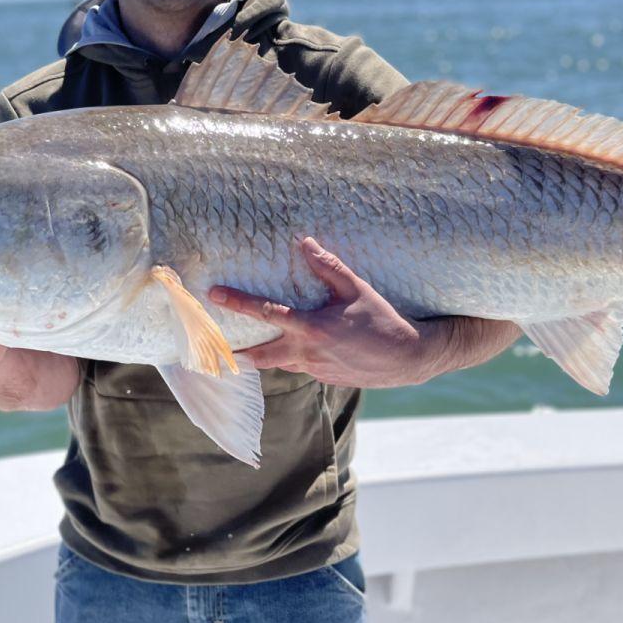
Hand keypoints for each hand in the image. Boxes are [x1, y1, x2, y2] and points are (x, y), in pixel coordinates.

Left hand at [208, 236, 442, 387]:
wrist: (408, 358)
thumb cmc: (383, 320)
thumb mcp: (357, 289)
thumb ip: (329, 267)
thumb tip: (304, 243)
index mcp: (312, 328)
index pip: (266, 314)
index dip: (238, 303)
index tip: (215, 295)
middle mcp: (308, 353)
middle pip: (260, 356)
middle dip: (237, 351)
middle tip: (218, 345)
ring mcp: (316, 370)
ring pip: (280, 363)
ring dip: (265, 355)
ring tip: (248, 346)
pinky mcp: (325, 379)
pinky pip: (301, 367)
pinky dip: (293, 358)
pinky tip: (299, 348)